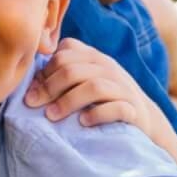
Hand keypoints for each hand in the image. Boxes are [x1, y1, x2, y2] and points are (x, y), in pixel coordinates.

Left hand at [24, 38, 163, 137]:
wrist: (144, 118)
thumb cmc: (105, 99)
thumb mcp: (87, 79)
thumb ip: (64, 72)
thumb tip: (32, 82)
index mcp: (94, 58)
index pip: (65, 53)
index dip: (45, 70)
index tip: (32, 89)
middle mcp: (109, 68)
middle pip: (74, 70)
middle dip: (49, 87)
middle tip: (33, 104)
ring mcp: (123, 88)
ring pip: (94, 87)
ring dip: (68, 101)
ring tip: (52, 116)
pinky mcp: (133, 110)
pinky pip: (116, 108)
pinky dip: (97, 114)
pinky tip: (83, 122)